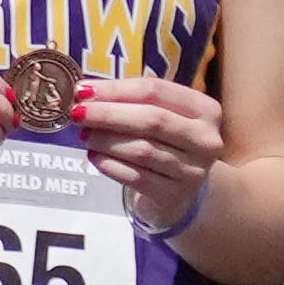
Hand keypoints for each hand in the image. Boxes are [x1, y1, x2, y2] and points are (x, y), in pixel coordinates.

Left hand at [73, 73, 226, 232]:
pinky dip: (109, 164)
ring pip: (142, 150)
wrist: (180, 189)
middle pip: (152, 120)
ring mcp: (193, 170)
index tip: (82, 90)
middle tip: (77, 113)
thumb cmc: (164, 141)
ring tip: (85, 135)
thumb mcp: (159, 115)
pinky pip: (135, 177)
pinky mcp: (175, 195)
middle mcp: (206, 140)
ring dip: (105, 140)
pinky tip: (94, 156)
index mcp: (205, 110)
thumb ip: (130, 100)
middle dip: (108, 114)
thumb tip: (85, 91)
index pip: (156, 91)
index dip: (116, 89)